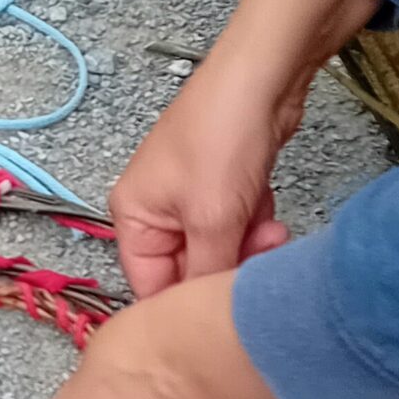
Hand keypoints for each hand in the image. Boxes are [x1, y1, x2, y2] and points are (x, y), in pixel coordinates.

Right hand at [112, 0, 380, 299]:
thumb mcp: (212, 221)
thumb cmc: (222, 138)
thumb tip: (205, 319)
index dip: (186, 303)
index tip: (221, 311)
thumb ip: (205, 276)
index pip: (150, 286)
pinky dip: (254, 221)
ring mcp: (190, 198)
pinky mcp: (223, 187)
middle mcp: (154, 210)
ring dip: (246, 243)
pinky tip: (265, 202)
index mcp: (132, 217)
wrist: (264, 78)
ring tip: (266, 222)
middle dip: (227, 264)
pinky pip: (236, 227)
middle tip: (258, 250)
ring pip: (219, 250)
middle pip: (189, 269)